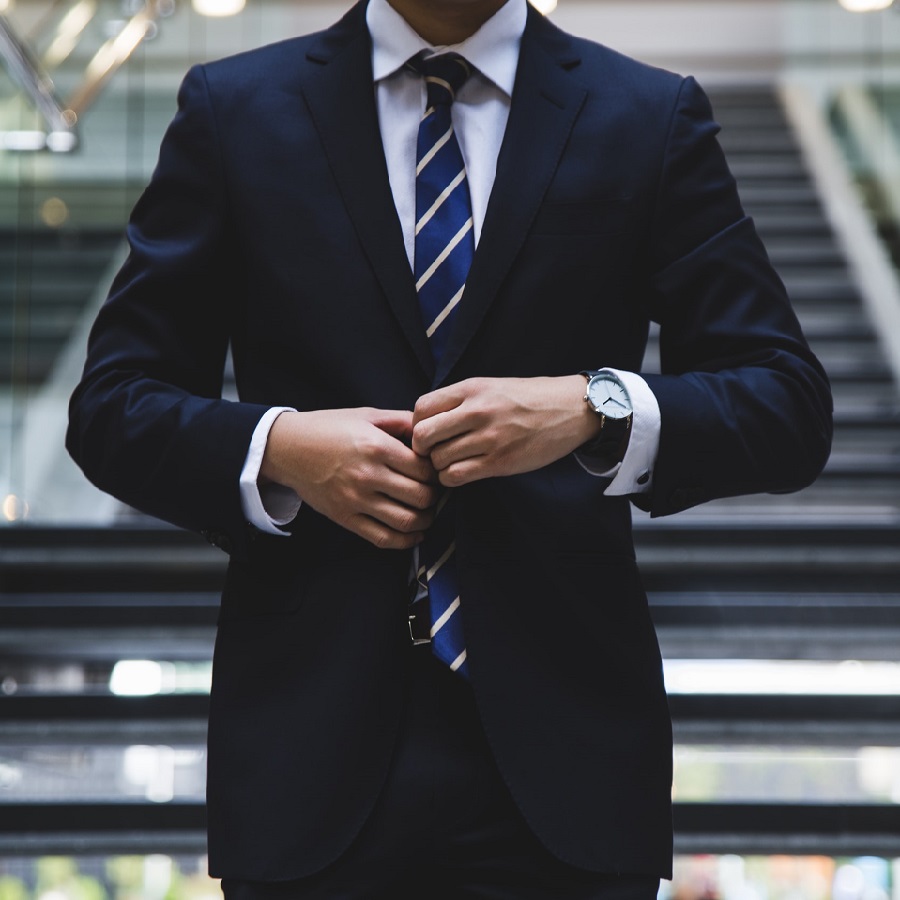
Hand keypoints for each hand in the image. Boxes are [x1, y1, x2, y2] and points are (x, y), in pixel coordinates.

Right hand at [260, 408, 438, 549]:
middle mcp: (368, 475)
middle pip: (421, 497)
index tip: (436, 471)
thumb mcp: (367, 414)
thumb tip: (430, 430)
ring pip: (406, 521)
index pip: (424, 469)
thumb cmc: (329, 428)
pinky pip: (383, 538)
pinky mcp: (345, 518)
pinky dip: (405, 541)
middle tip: (435, 492)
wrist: (288, 448)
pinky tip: (414, 534)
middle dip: (434, 497)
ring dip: (425, 521)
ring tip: (427, 513)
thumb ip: (402, 420)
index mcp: (377, 447)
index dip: (437, 472)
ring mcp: (356, 500)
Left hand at [412, 376, 600, 486]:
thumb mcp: (491, 386)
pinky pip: (456, 476)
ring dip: (439, 466)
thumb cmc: (528, 398)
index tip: (428, 432)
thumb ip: (459, 400)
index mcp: (471, 389)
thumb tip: (425, 421)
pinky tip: (462, 472)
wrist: (570, 409)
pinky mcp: (500, 462)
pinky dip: (452, 478)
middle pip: (423, 436)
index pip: (421, 408)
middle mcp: (477, 411)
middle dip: (422, 448)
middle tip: (434, 452)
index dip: (417, 424)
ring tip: (452, 462)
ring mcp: (489, 438)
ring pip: (438, 460)